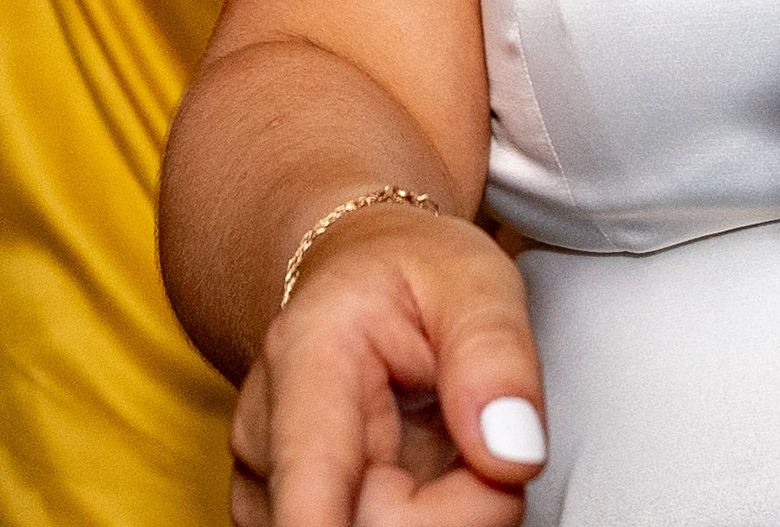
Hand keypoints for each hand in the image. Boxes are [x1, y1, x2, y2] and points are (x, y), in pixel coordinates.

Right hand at [231, 208, 543, 526]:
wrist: (355, 281)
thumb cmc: (410, 276)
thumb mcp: (474, 279)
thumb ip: (495, 354)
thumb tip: (512, 455)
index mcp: (304, 357)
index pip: (309, 469)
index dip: (320, 522)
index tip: (345, 525)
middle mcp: (267, 437)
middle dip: (460, 509)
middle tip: (491, 438)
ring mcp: (270, 494)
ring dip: (443, 518)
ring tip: (450, 445)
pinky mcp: (286, 524)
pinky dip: (426, 525)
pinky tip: (424, 479)